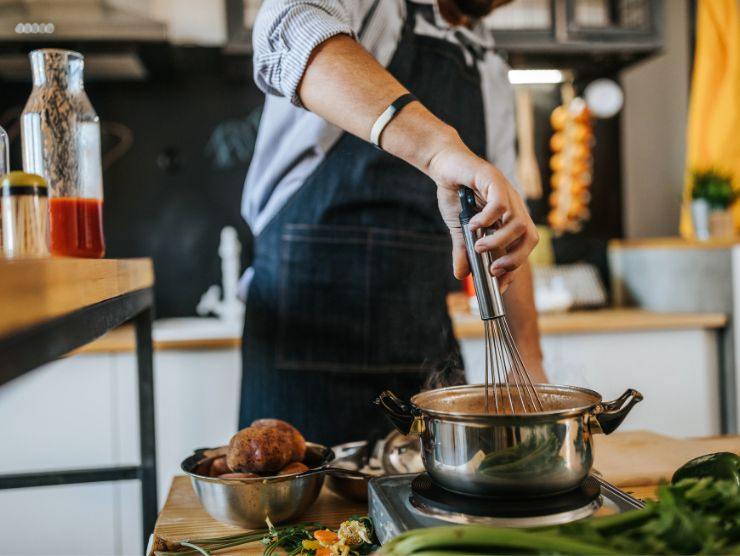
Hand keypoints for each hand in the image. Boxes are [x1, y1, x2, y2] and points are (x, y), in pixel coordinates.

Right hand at [426, 138, 538, 291]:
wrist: (444, 164)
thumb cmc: (455, 193)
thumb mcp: (458, 228)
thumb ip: (463, 250)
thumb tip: (461, 275)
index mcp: (510, 217)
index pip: (523, 246)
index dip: (515, 267)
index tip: (500, 285)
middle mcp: (514, 206)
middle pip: (530, 237)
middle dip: (515, 259)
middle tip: (493, 270)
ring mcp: (506, 192)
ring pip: (518, 224)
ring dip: (499, 241)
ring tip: (478, 247)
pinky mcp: (494, 179)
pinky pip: (500, 204)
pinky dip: (488, 219)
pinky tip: (472, 225)